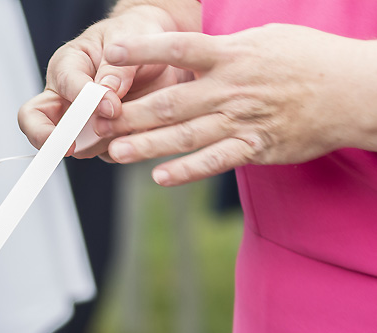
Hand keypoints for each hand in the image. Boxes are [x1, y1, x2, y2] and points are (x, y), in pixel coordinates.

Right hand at [18, 2, 199, 158]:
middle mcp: (64, 97)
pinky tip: (138, 129)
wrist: (160, 50)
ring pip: (75, 145)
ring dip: (101, 143)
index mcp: (67, 66)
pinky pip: (105, 153)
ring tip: (132, 125)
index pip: (61, 86)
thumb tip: (105, 97)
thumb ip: (117, 68)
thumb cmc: (136, 36)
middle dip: (47, 137)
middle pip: (32, 120)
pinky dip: (121, 147)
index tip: (112, 107)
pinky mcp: (101, 139)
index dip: (83, 101)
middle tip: (69, 147)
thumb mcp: (130, 39)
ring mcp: (79, 122)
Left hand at [97, 24, 376, 184]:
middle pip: (170, 102)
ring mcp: (243, 121)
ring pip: (185, 135)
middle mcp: (232, 88)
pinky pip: (215, 162)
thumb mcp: (263, 40)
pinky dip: (187, 171)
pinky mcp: (255, 148)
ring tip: (114, 151)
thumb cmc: (305, 60)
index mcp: (232, 55)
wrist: (354, 91)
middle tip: (95, 122)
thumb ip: (220, 51)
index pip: (181, 50)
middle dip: (129, 113)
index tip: (112, 52)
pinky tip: (159, 177)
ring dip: (147, 145)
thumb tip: (184, 53)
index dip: (145, 51)